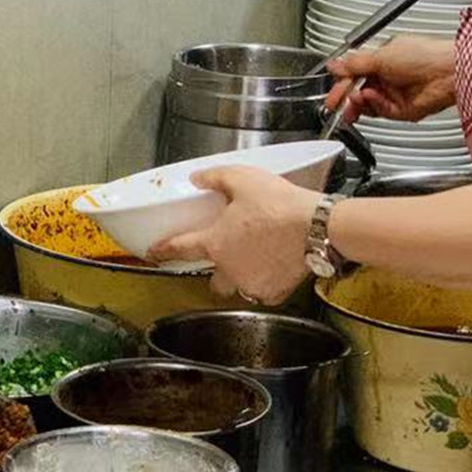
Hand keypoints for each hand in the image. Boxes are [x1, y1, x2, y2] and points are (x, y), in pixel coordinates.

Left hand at [148, 166, 316, 303]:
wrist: (317, 227)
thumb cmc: (280, 205)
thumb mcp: (242, 179)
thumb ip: (215, 178)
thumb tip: (198, 178)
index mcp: (216, 243)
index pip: (180, 249)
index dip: (164, 251)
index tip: (154, 254)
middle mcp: (230, 269)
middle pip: (213, 280)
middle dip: (215, 273)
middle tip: (226, 258)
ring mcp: (253, 283)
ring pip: (239, 289)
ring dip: (241, 279)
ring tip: (254, 263)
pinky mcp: (276, 291)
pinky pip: (265, 293)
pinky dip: (267, 284)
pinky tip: (275, 268)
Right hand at [325, 35, 456, 123]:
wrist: (448, 73)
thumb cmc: (424, 55)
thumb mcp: (380, 55)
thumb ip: (354, 64)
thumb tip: (334, 64)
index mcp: (383, 59)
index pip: (355, 73)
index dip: (341, 82)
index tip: (332, 90)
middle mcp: (389, 77)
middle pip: (359, 91)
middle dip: (347, 97)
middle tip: (336, 102)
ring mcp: (395, 94)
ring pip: (368, 104)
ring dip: (359, 102)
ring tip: (356, 98)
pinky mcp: (402, 110)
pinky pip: (381, 112)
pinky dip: (374, 106)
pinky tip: (373, 98)